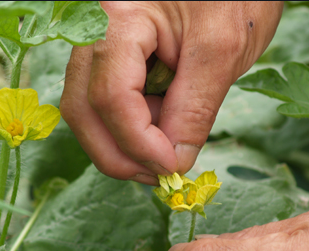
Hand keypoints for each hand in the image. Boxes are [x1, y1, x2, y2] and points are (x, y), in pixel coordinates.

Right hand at [60, 2, 282, 184]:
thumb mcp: (224, 50)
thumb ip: (195, 109)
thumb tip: (174, 163)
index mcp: (119, 17)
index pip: (111, 97)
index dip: (139, 143)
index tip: (173, 169)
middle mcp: (93, 28)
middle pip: (83, 109)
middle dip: (120, 154)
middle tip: (161, 175)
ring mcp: (95, 42)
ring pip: (87, 109)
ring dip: (123, 143)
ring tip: (168, 146)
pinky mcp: (107, 56)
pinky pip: (102, 101)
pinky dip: (129, 126)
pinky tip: (161, 126)